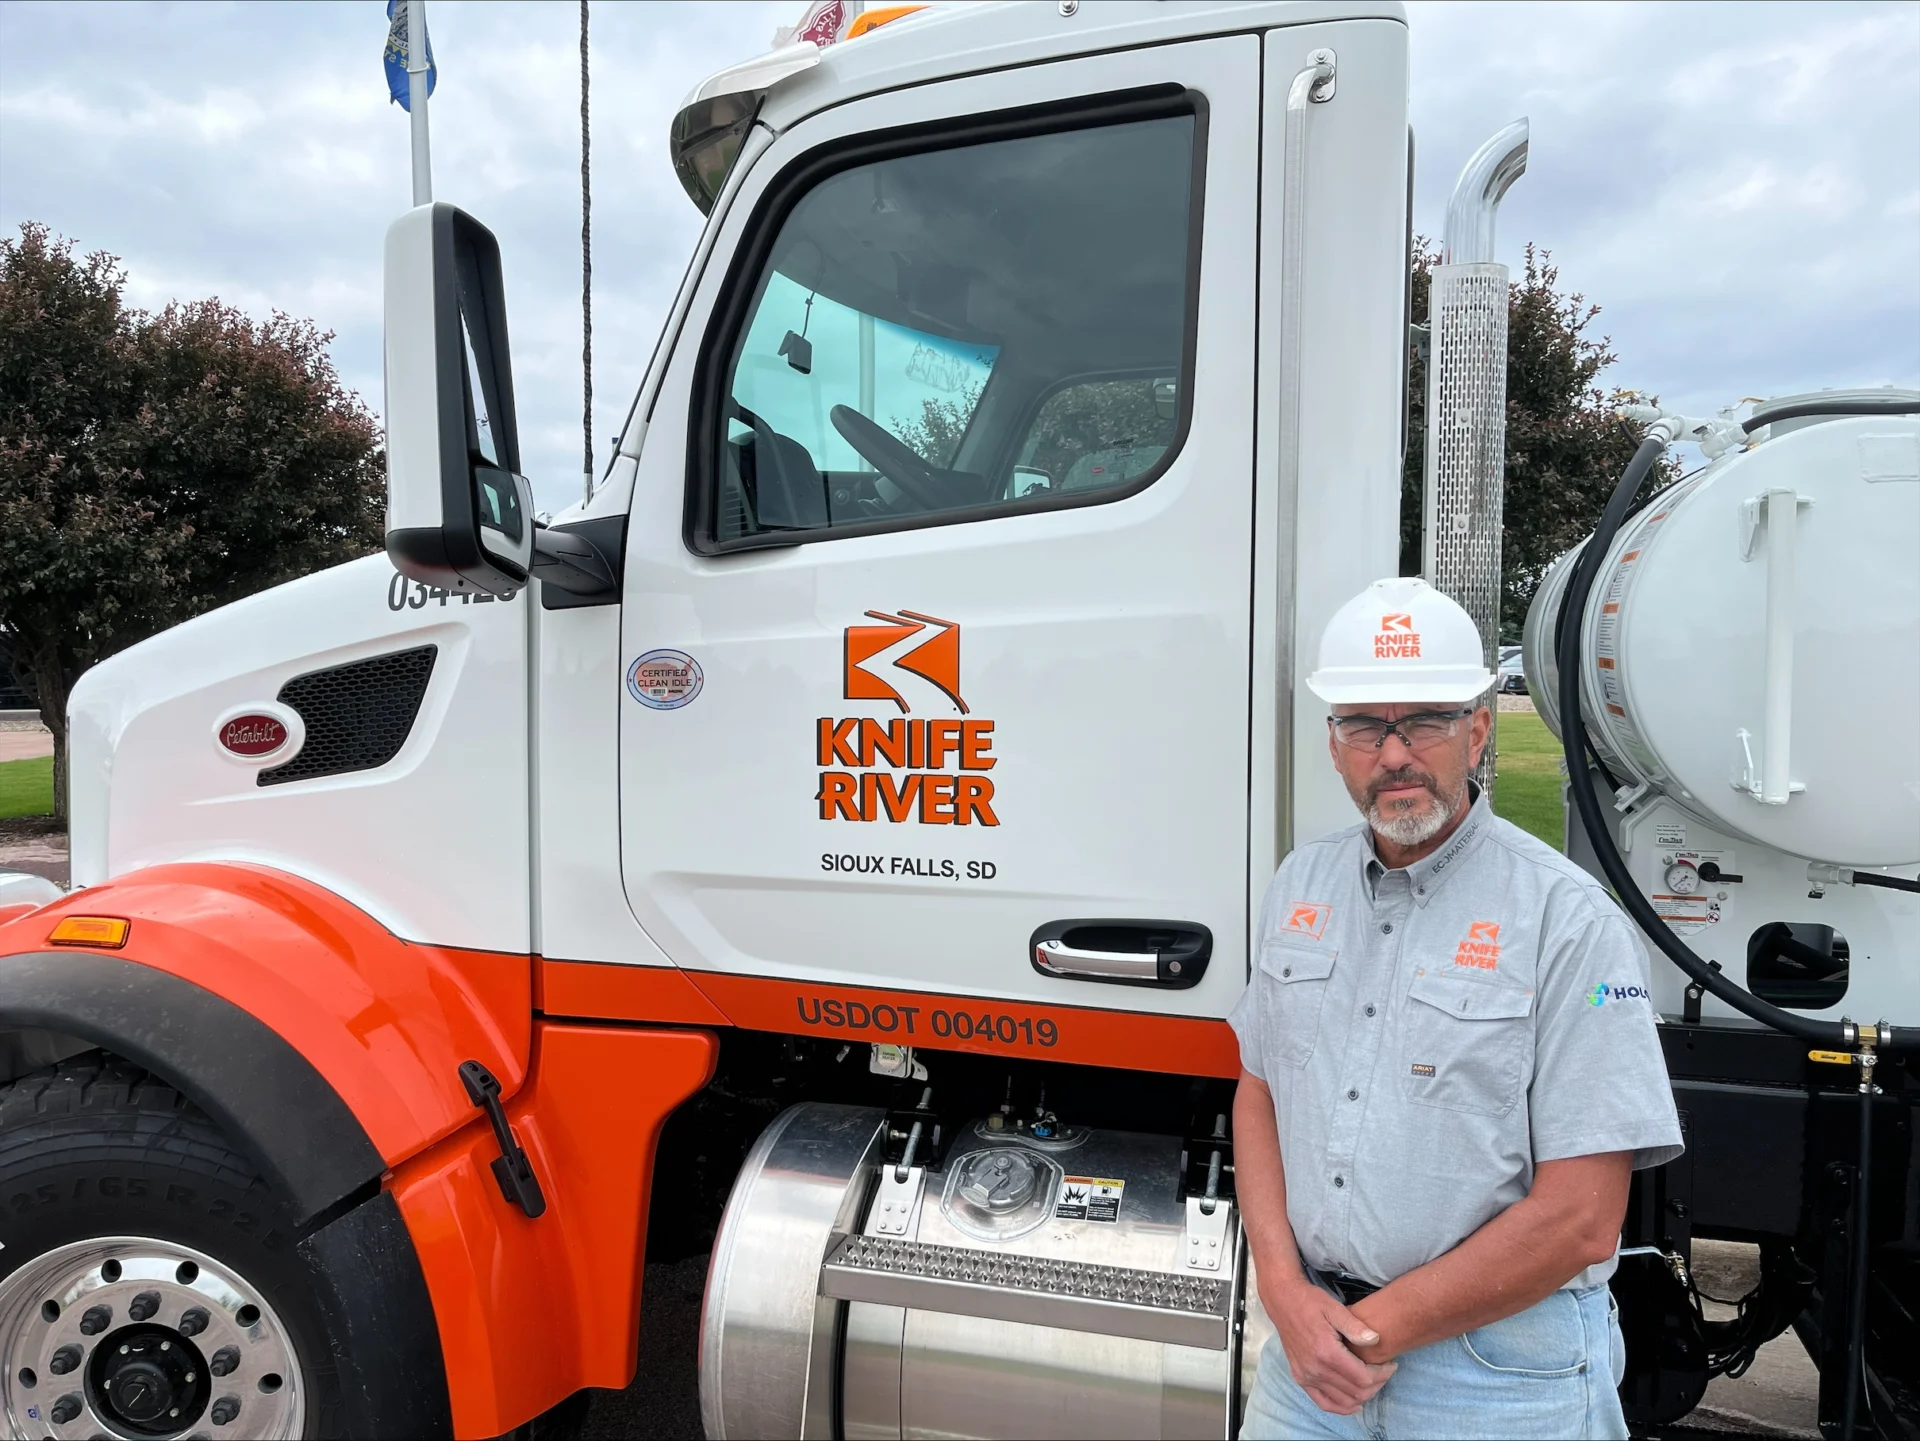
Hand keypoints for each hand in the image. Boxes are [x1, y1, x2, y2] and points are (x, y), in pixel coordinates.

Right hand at [1262, 1275, 1396, 1414]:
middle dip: (1376, 1385)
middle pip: (1355, 1392)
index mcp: (1326, 1352)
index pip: (1362, 1377)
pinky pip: (1323, 1403)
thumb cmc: (1310, 1302)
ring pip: (1343, 1401)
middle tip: (1384, 1373)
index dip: (1382, 1375)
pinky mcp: (1300, 1378)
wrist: (1283, 1301)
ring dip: (1362, 1397)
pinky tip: (1354, 1403)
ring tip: (1372, 1383)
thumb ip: (1355, 1326)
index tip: (1391, 1365)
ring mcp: (1306, 1376)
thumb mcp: (1334, 1307)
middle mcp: (1315, 1369)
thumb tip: (1375, 1340)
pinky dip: (1341, 1408)